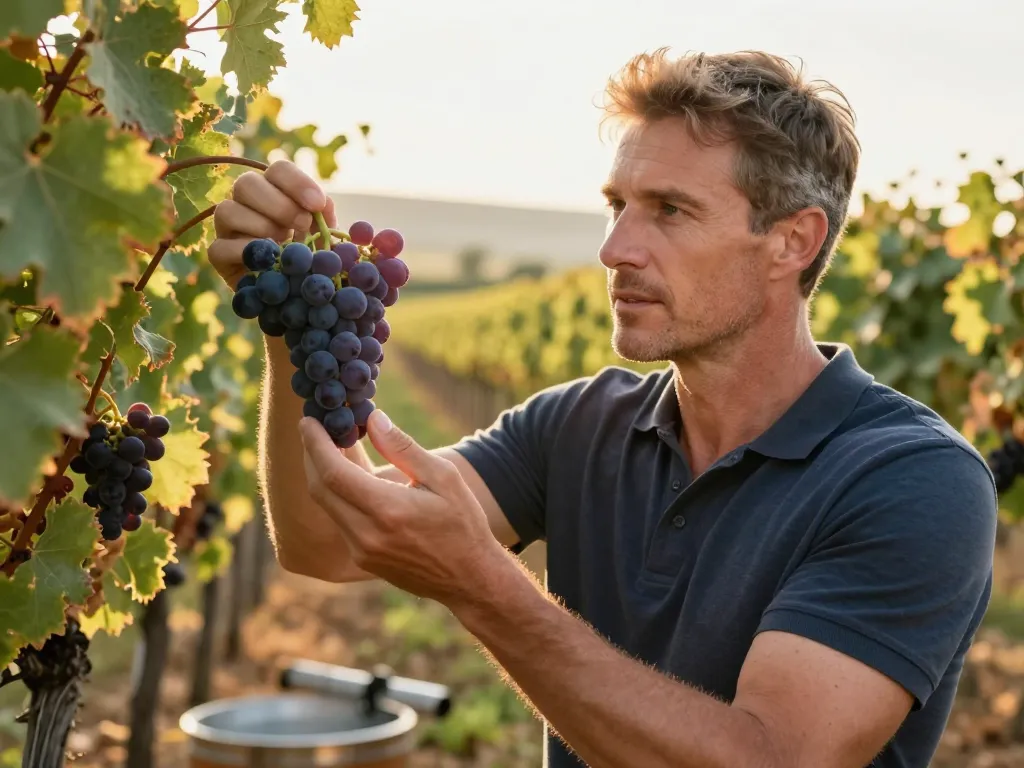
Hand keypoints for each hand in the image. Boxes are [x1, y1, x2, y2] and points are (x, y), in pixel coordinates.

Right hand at [208, 160, 336, 288]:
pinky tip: (267, 261)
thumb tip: (322, 205)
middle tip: (302, 225)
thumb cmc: (311, 258)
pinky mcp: (218, 255)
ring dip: (260, 226)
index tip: (317, 205)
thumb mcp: (324, 238)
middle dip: (278, 204)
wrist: (297, 293)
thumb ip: (324, 219)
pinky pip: (219, 247)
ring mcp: (228, 227)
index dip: (297, 183)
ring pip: (226, 210)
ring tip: (283, 245)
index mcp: (275, 190)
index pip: (278, 170)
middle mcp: (246, 202)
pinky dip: (244, 253)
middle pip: (246, 183)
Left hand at [299, 410, 508, 606]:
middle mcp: (367, 534)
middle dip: (311, 455)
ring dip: (321, 475)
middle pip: (320, 489)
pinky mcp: (363, 560)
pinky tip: (346, 480)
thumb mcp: (444, 477)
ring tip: (328, 449)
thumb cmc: (463, 522)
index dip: (315, 444)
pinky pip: (340, 521)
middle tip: (313, 429)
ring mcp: (362, 551)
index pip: (333, 472)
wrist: (470, 578)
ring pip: (326, 506)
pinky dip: (336, 495)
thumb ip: (404, 448)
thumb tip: (373, 419)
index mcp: (388, 510)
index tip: (308, 421)